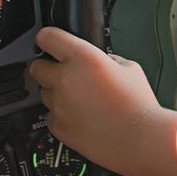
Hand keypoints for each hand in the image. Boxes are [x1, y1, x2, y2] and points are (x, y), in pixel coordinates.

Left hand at [28, 27, 162, 175]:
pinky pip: (51, 114)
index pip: (48, 37)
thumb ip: (107, 60)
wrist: (139, 138)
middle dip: (49, 68)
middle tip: (67, 74)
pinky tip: (84, 116)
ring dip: (58, 92)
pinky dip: (62, 113)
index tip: (51, 42)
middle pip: (37, 67)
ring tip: (84, 100)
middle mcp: (66, 79)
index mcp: (85, 58)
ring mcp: (58, 104)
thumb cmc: (139, 105)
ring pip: (45, 92)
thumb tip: (97, 60)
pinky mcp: (57, 125)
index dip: (49, 38)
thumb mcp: (130, 68)